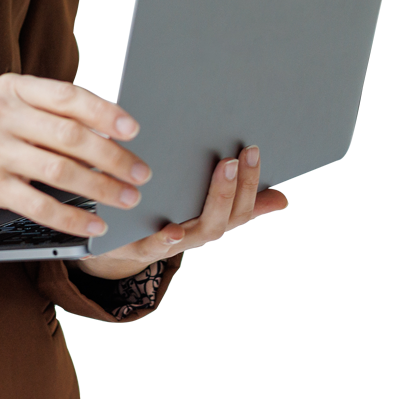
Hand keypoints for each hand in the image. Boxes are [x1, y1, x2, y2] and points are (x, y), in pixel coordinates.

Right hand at [0, 74, 150, 241]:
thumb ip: (39, 109)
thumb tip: (98, 126)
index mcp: (11, 89)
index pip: (67, 97)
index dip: (105, 113)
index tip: (132, 130)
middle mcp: (2, 115)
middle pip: (71, 135)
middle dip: (114, 157)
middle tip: (140, 172)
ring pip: (61, 170)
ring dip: (101, 187)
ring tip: (124, 198)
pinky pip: (39, 204)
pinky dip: (71, 217)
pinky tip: (91, 224)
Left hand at [74, 145, 287, 280]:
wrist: (117, 248)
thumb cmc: (162, 218)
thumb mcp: (198, 207)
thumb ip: (234, 200)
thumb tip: (281, 199)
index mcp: (209, 221)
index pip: (242, 207)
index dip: (252, 182)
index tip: (254, 150)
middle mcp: (195, 235)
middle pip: (225, 218)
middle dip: (236, 186)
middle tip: (236, 156)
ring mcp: (170, 244)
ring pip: (198, 232)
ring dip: (214, 201)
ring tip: (223, 170)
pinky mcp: (140, 249)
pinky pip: (154, 247)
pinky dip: (165, 239)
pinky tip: (171, 228)